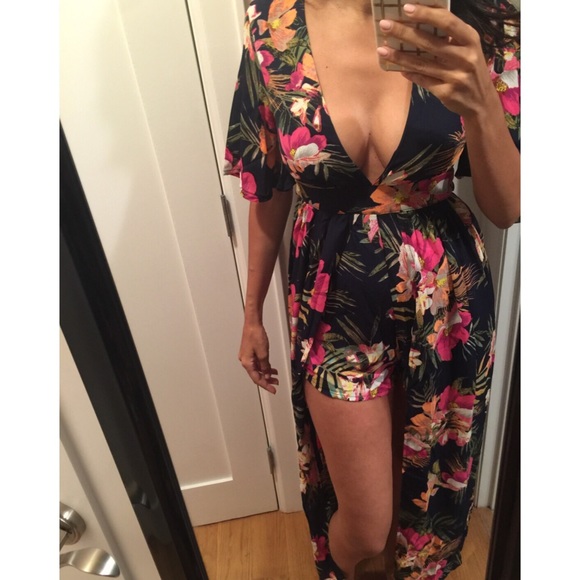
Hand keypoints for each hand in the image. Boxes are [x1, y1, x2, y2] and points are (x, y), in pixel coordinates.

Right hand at [239, 322, 278, 393]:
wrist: (252, 324)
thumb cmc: (256, 336)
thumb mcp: (263, 353)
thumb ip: (265, 366)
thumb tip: (266, 375)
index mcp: (247, 363)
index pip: (256, 378)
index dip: (265, 385)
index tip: (273, 389)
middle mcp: (245, 361)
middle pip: (256, 375)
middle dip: (266, 380)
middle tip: (276, 383)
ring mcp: (247, 357)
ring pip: (257, 369)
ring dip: (266, 373)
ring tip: (276, 376)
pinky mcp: (250, 352)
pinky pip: (257, 363)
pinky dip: (264, 366)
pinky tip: (271, 368)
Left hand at [377, 3, 497, 119]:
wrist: (482, 102)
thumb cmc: (470, 69)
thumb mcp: (467, 49)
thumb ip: (450, 37)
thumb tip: (418, 23)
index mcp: (470, 39)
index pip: (447, 22)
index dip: (426, 14)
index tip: (406, 8)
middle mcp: (465, 57)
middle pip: (430, 42)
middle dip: (405, 32)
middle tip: (385, 25)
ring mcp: (456, 76)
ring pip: (422, 64)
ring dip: (400, 56)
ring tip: (382, 50)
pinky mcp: (446, 93)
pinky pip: (423, 81)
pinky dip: (409, 74)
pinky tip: (398, 69)